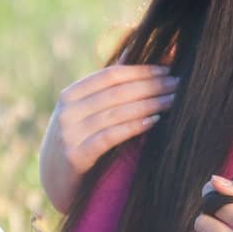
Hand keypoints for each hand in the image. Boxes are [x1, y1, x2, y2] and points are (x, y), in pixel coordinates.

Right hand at [40, 64, 176, 211]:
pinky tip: (154, 121)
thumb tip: (131, 53)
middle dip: (151, 87)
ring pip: (117, 113)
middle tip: (178, 84)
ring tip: (173, 101)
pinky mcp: (76, 156)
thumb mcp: (85, 110)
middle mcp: (67, 111)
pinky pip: (110, 137)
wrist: (54, 179)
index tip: (167, 70)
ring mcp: (70, 133)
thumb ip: (105, 87)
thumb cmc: (77, 138)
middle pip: (117, 93)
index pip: (111, 75)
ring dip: (149, 105)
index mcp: (71, 94)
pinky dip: (134, 127)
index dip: (141, 71)